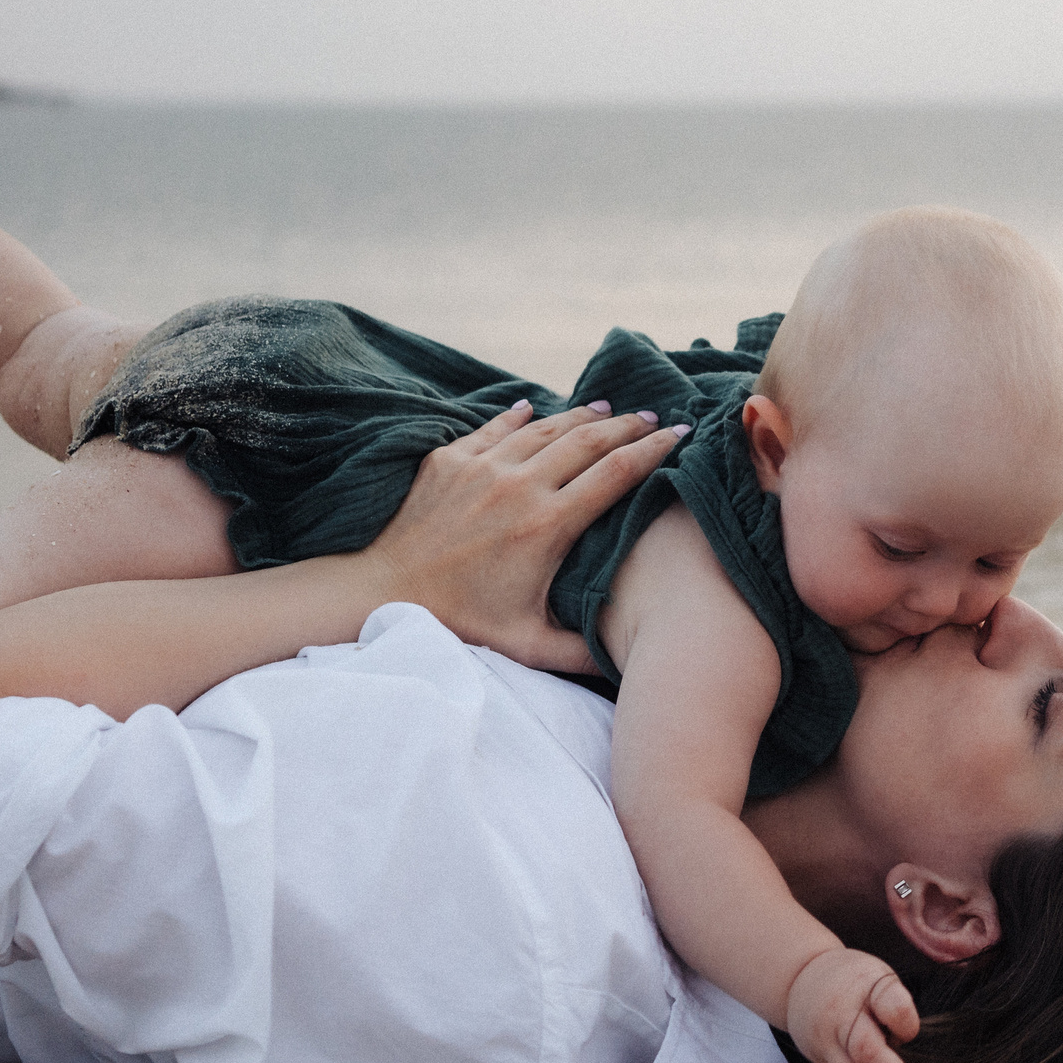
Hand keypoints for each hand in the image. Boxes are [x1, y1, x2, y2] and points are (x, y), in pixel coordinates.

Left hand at [366, 399, 682, 673]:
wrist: (383, 590)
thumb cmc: (461, 622)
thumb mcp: (529, 644)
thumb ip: (584, 650)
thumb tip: (632, 657)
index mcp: (548, 524)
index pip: (617, 472)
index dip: (654, 449)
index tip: (679, 435)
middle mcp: (520, 485)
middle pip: (589, 439)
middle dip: (628, 424)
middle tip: (654, 415)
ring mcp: (483, 466)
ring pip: (546, 426)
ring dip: (581, 414)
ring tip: (608, 408)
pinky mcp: (450, 458)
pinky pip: (495, 426)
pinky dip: (520, 414)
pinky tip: (534, 405)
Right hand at [786, 947, 926, 1062]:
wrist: (797, 984)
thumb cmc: (848, 980)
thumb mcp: (874, 974)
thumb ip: (894, 1001)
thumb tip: (909, 1035)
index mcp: (856, 997)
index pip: (886, 1006)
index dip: (903, 1021)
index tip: (913, 1031)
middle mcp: (839, 1026)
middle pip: (865, 1053)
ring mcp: (830, 1051)